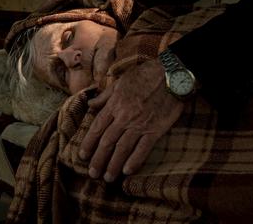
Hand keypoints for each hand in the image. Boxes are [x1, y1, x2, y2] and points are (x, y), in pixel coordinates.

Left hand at [78, 59, 183, 180]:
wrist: (170, 76)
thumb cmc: (145, 76)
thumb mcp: (120, 81)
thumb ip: (105, 96)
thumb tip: (90, 104)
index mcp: (114, 105)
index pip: (97, 127)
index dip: (88, 143)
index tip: (82, 155)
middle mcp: (124, 117)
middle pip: (107, 142)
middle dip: (98, 159)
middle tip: (92, 173)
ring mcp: (140, 124)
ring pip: (122, 148)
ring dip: (113, 165)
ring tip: (108, 178)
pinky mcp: (155, 130)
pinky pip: (143, 149)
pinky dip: (134, 161)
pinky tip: (127, 171)